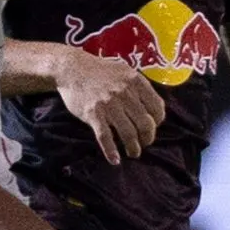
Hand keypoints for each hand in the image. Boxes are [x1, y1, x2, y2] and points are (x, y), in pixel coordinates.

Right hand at [52, 48, 164, 163]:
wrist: (71, 68)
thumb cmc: (100, 71)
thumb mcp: (125, 71)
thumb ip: (139, 88)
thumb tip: (154, 108)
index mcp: (136, 82)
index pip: (157, 108)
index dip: (158, 122)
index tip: (153, 127)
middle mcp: (124, 93)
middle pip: (145, 124)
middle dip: (148, 138)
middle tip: (145, 143)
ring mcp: (108, 104)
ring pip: (128, 133)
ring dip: (133, 148)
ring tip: (134, 153)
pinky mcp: (93, 113)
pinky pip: (105, 137)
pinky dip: (111, 151)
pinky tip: (115, 160)